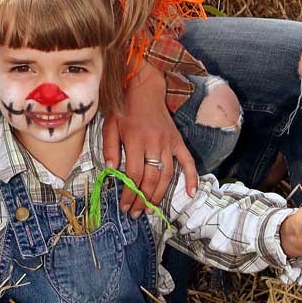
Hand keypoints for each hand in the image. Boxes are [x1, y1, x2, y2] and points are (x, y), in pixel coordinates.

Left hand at [102, 60, 197, 215]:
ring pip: (167, 175)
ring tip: (151, 209)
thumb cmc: (124, 109)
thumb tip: (111, 170)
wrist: (144, 89)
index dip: (129, 193)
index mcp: (135, 139)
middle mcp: (154, 143)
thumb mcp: (109, 126)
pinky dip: (191, 177)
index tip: (124, 206)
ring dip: (159, 195)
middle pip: (151, 178)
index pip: (134, 174)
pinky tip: (191, 193)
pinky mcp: (178, 141)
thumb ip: (110, 148)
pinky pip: (188, 161)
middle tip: (136, 213)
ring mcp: (168, 142)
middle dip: (143, 199)